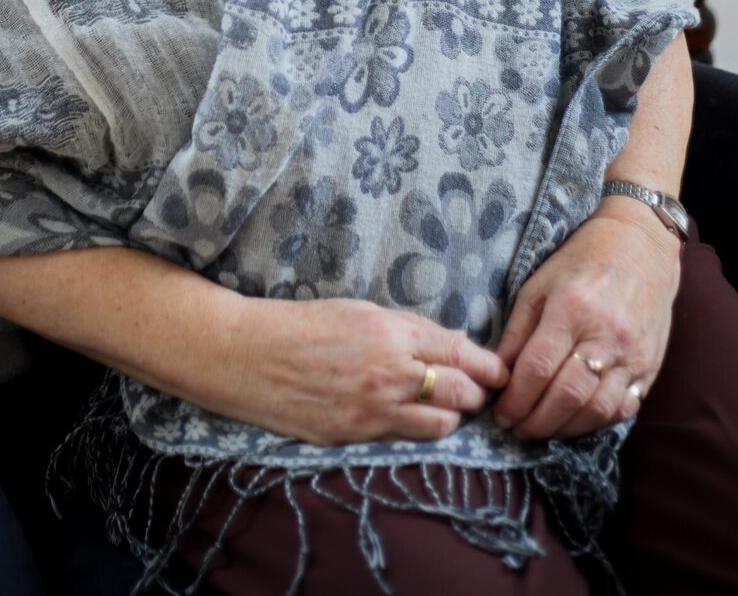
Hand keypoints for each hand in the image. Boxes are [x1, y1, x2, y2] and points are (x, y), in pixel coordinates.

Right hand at [229, 296, 508, 446]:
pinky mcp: (356, 436)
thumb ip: (406, 329)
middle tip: (477, 391)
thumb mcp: (359, 311)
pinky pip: (406, 440)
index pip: (460, 351)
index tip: (499, 371)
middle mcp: (390, 373)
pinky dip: (418, 431)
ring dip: (451, 417)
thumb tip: (449, 343)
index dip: (487, 364)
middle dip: (476, 393)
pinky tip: (412, 420)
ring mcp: (373, 409)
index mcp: (391, 333)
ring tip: (446, 409)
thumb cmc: (303, 323)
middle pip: (460, 392)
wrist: (250, 355)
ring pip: (441, 425)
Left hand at [493, 202, 681, 441]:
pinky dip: (596, 422)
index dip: (516, 398)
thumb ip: (518, 330)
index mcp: (572, 308)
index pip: (538, 367)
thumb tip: (497, 372)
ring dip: (564, 429)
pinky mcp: (651, 367)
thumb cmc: (581, 259)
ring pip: (596, 410)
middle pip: (567, 396)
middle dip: (535, 421)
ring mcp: (633, 355)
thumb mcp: (539, 283)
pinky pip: (623, 408)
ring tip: (540, 430)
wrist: (641, 247)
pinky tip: (575, 421)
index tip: (499, 413)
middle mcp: (606, 335)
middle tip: (516, 429)